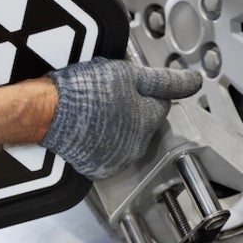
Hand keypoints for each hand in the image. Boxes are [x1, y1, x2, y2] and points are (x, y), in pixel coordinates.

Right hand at [41, 58, 202, 179]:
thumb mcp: (130, 74)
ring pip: (127, 138)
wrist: (48, 112)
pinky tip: (89, 128)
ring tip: (96, 110)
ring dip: (118, 126)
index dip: (145, 91)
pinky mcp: (98, 168)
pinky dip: (101, 142)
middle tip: (109, 95)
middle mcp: (138, 146)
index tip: (129, 85)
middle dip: (133, 109)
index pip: (162, 103)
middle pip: (145, 122)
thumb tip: (194, 81)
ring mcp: (117, 160)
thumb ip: (166, 80)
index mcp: (149, 121)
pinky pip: (107, 153)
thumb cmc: (84, 93)